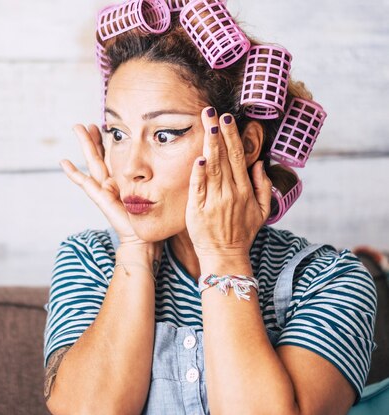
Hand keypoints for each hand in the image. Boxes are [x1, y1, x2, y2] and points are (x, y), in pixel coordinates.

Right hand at [60, 124, 149, 247]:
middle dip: (93, 138)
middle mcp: (111, 182)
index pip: (113, 155)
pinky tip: (64, 162)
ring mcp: (103, 189)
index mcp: (122, 180)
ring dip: (85, 144)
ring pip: (93, 161)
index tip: (107, 125)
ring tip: (78, 128)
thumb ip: (155, 179)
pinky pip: (84, 182)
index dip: (109, 141)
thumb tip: (172, 162)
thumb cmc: (149, 217)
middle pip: (100, 155)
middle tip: (86, 123)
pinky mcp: (100, 197)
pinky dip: (74, 173)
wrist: (141, 237)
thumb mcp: (153, 190)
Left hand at [185, 108, 272, 263]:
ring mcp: (214, 201)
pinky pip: (198, 188)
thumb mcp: (262, 211)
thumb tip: (260, 165)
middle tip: (212, 112)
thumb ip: (263, 187)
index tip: (228, 120)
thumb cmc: (242, 233)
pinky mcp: (198, 210)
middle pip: (224, 157)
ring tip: (206, 126)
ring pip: (212, 169)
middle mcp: (231, 193)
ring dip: (209, 146)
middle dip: (218, 133)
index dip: (233, 137)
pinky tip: (199, 159)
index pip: (239, 157)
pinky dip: (198, 174)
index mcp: (245, 190)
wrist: (225, 256)